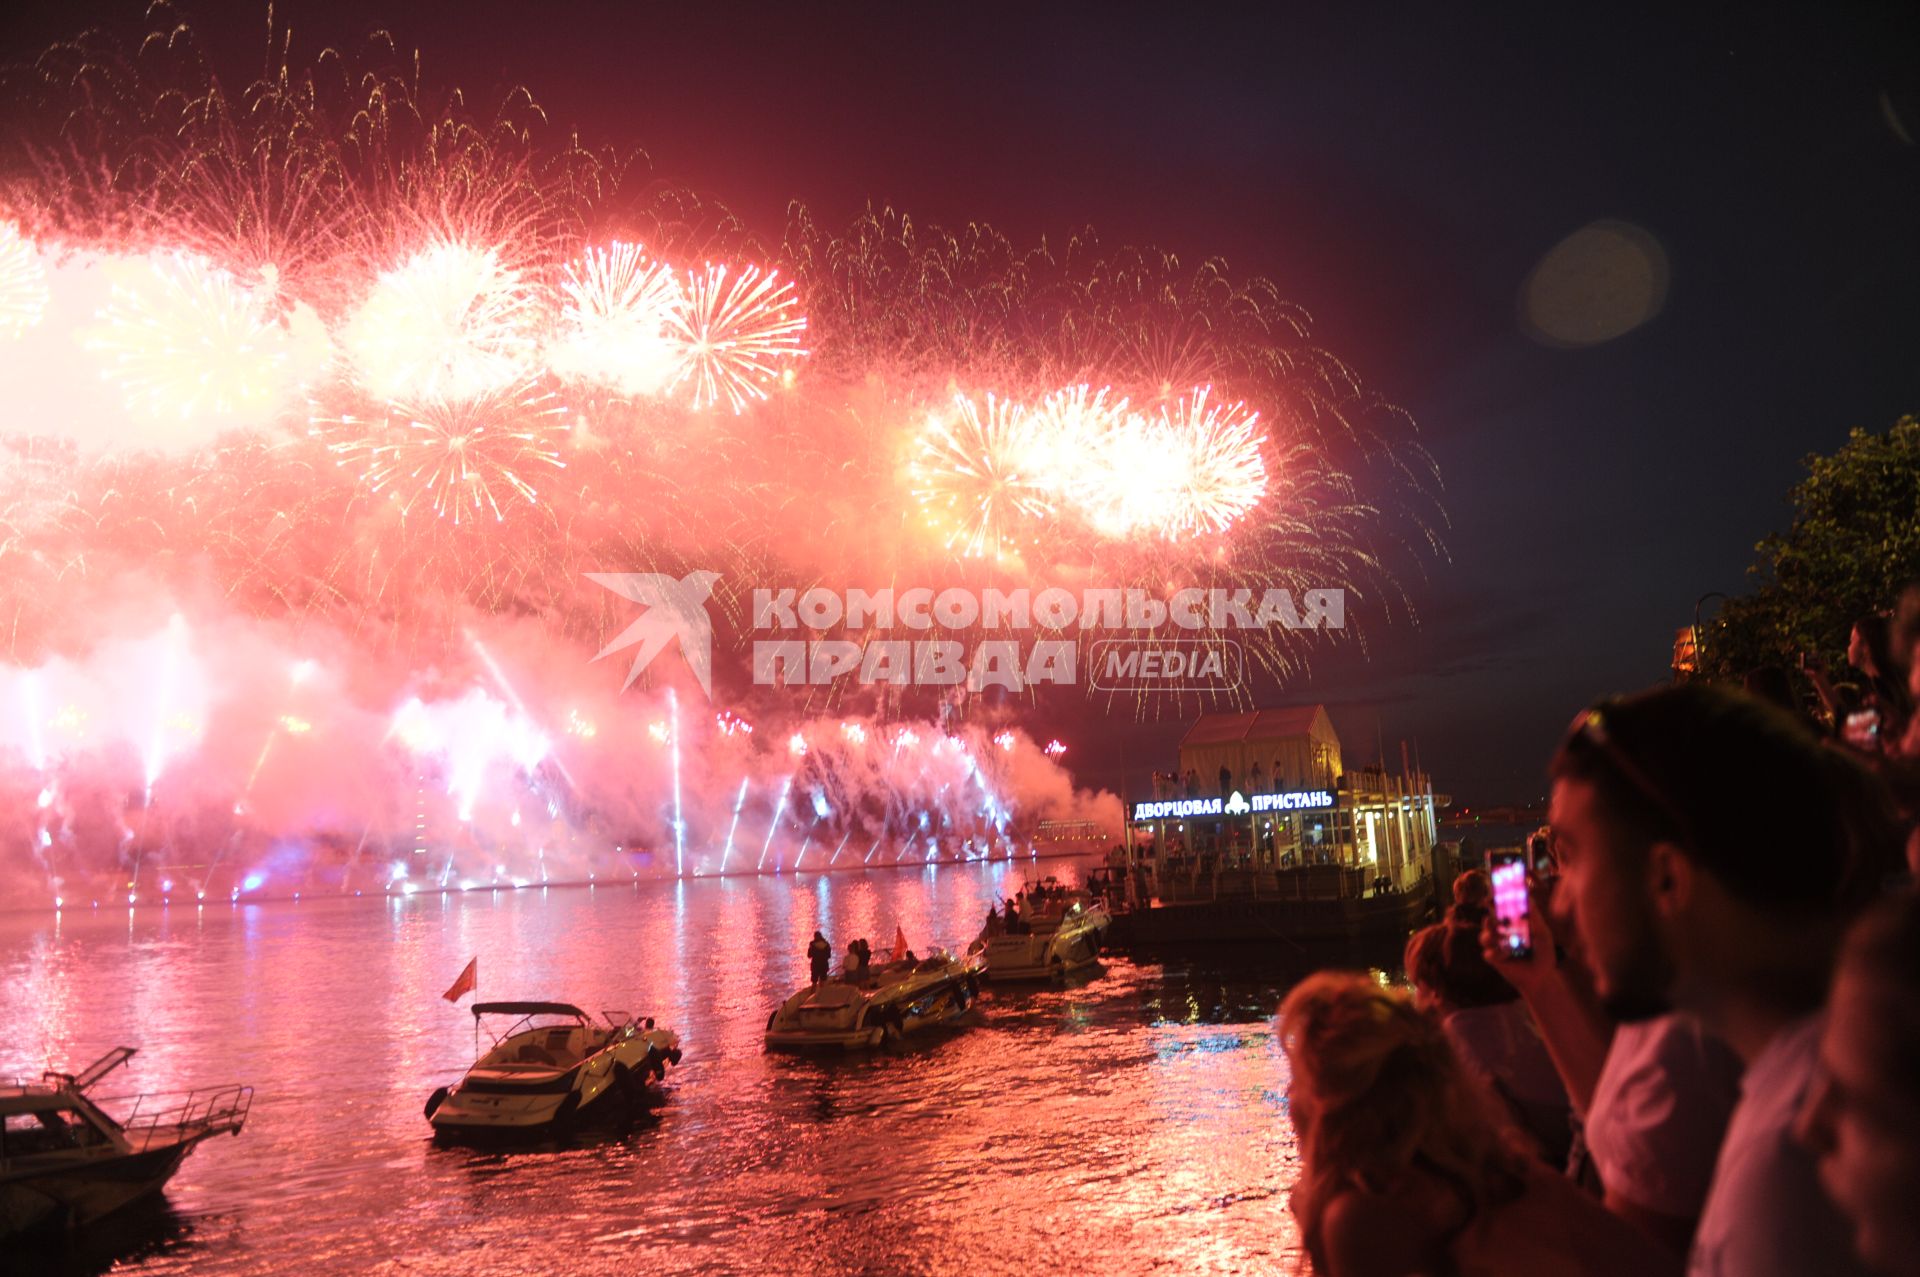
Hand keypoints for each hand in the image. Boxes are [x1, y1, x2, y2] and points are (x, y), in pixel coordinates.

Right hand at [1479, 877, 1557, 996]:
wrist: (1541, 977)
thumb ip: (1534, 918)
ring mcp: (1497, 945)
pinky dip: (1495, 953)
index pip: (1502, 909)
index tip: (1496, 893)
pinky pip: (1488, 952)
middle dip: (1489, 917)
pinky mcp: (1494, 959)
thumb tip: (1528, 897)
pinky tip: (1505, 956)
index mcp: (1514, 924)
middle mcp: (1503, 932)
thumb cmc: (1544, 954)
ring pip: (1484, 936)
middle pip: (1489, 920)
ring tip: (1496, 937)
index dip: (1497, 901)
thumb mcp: (1542, 934)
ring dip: (1489, 935)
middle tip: (1491, 915)